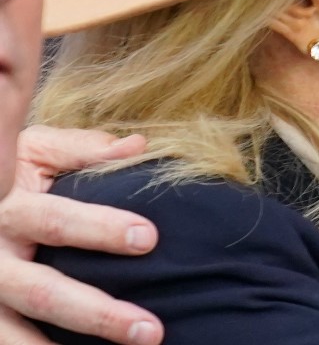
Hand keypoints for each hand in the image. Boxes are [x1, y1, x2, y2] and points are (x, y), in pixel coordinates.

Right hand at [0, 127, 160, 344]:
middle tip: (151, 330)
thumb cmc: (9, 179)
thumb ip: (81, 151)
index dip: (99, 230)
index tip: (148, 239)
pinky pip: (7, 342)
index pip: (57, 222)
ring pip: (16, 335)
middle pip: (43, 293)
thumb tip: (138, 147)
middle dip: (98, 314)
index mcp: (8, 209)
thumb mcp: (33, 154)